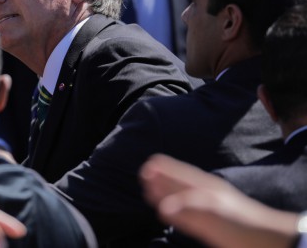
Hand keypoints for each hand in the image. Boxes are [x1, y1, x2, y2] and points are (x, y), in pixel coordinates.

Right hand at [141, 154, 297, 247]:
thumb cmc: (240, 220)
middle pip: (175, 184)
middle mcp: (200, 195)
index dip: (162, 169)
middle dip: (160, 181)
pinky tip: (164, 213)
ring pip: (178, 200)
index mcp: (202, 185)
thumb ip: (187, 205)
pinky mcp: (205, 226)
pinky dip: (172, 213)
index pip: (177, 171)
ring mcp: (202, 211)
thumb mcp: (213, 208)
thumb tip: (162, 207)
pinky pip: (183, 217)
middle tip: (143, 176)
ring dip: (163, 195)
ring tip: (149, 191)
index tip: (147, 167)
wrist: (263, 239)